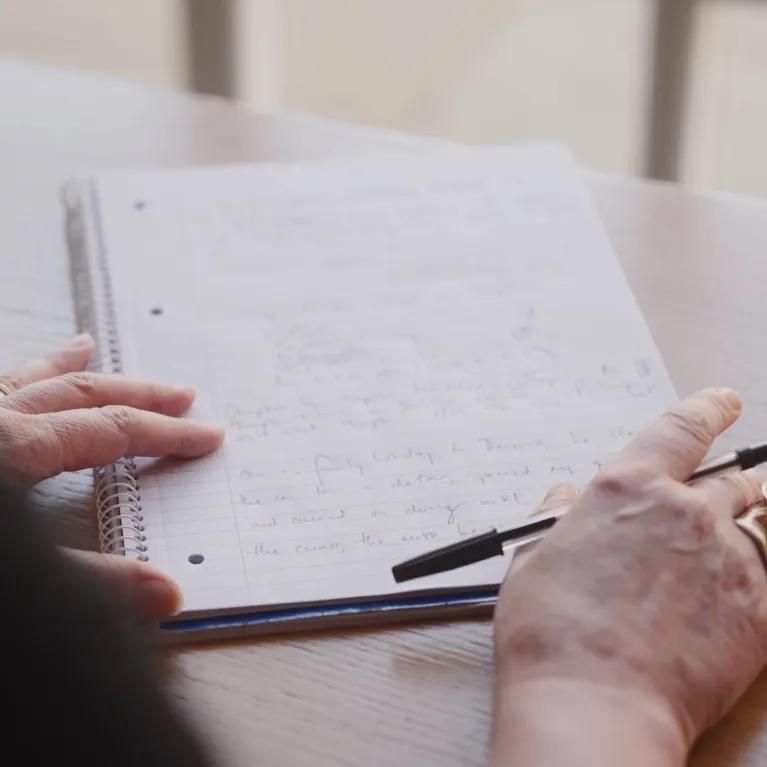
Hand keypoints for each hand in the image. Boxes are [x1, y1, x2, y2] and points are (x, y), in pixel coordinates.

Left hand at [0, 334, 224, 617]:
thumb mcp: (20, 573)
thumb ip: (92, 583)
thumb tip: (168, 593)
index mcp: (15, 445)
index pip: (114, 430)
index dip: (169, 434)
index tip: (209, 435)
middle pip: (83, 391)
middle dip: (140, 393)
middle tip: (184, 395)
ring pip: (30, 378)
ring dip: (71, 369)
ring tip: (92, 347)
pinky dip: (21, 376)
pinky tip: (24, 376)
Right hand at [491, 388, 766, 766]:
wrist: (595, 705)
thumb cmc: (552, 633)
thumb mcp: (533, 560)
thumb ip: (556, 519)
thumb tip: (563, 497)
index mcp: (627, 488)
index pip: (682, 428)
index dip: (708, 408)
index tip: (722, 401)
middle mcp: (685, 512)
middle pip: (730, 479)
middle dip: (729, 481)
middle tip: (719, 495)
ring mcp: (729, 561)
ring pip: (756, 525)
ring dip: (743, 528)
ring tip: (721, 550)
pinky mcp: (757, 612)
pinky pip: (766, 576)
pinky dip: (750, 578)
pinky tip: (722, 601)